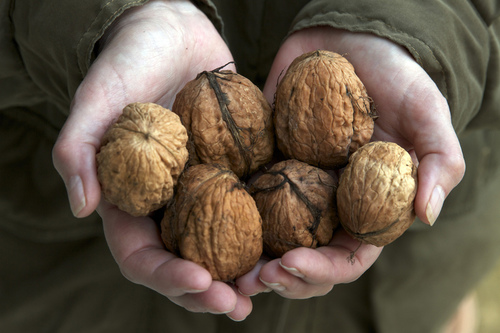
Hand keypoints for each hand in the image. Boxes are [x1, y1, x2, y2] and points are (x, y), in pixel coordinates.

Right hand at [53, 0, 249, 320]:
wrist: (174, 31)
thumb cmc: (131, 58)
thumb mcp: (98, 95)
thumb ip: (80, 147)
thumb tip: (82, 207)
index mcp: (130, 198)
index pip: (140, 254)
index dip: (167, 276)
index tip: (201, 282)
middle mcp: (166, 202)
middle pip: (183, 262)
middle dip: (208, 290)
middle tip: (239, 303)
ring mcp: (200, 189)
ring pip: (219, 245)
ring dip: (242, 272)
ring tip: (270, 286)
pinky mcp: (231, 171)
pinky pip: (247, 208)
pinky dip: (265, 232)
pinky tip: (290, 244)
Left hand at [236, 27, 464, 297]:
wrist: (348, 40)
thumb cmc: (394, 76)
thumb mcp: (426, 112)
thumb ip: (439, 162)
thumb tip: (427, 216)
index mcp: (365, 208)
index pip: (346, 258)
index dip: (322, 270)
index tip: (292, 264)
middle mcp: (327, 205)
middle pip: (304, 258)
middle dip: (280, 277)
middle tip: (252, 278)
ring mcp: (293, 187)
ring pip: (270, 238)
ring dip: (248, 258)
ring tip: (224, 267)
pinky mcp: (265, 163)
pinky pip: (245, 193)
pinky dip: (226, 210)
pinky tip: (204, 216)